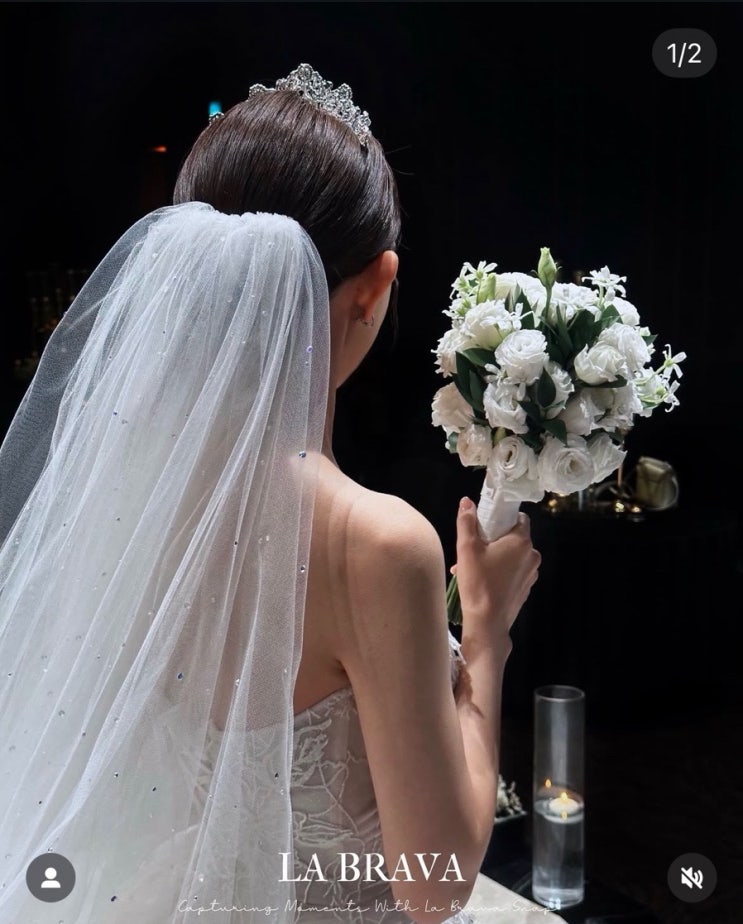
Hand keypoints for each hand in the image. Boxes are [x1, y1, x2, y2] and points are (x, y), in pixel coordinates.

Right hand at [452, 499, 539, 638]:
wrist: (487, 623)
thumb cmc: (478, 582)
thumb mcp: (467, 548)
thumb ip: (467, 522)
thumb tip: (467, 501)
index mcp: (522, 541)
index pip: (519, 518)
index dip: (502, 518)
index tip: (486, 524)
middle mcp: (532, 555)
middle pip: (514, 537)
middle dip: (493, 540)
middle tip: (472, 549)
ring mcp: (531, 574)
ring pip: (512, 556)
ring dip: (494, 557)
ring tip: (471, 568)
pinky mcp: (526, 589)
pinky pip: (513, 572)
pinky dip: (499, 571)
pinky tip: (480, 581)